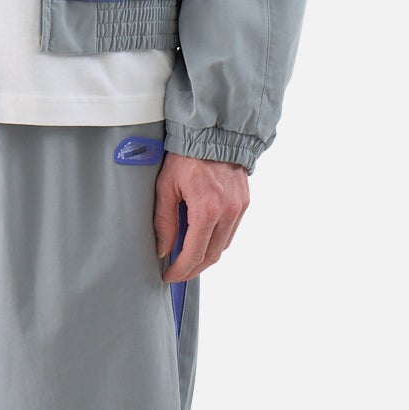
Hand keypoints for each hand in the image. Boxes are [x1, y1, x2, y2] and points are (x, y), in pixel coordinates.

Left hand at [154, 153, 249, 281]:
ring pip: (223, 246)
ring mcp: (239, 208)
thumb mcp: (166, 186)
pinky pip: (231, 231)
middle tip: (177, 273)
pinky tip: (203, 240)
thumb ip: (164, 221)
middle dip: (193, 269)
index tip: (170, 276)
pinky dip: (217, 241)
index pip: (195, 253)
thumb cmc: (186, 155)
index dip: (181, 270)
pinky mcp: (244, 202)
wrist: (214, 133)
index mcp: (207, 209)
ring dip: (206, 257)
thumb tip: (164, 249)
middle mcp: (228, 212)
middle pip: (211, 255)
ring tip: (188, 259)